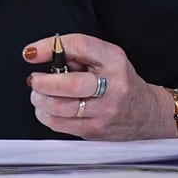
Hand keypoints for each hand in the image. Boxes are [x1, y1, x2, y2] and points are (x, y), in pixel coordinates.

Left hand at [21, 32, 177, 140]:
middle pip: (71, 85)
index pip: (80, 46)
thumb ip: (74, 52)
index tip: (32, 53)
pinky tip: (46, 107)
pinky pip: (60, 125)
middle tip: (34, 79)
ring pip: (62, 108)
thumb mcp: (104, 57)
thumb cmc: (118, 80)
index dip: (50, 47)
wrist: (145, 113)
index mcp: (114, 61)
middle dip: (44, 82)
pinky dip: (45, 114)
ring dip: (41, 99)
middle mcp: (112, 87)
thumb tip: (38, 53)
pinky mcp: (95, 131)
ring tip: (38, 92)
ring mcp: (104, 112)